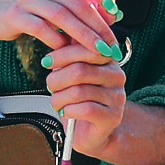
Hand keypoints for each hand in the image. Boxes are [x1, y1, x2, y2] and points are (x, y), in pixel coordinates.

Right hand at [0, 0, 118, 58]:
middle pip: (76, 2)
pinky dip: (56, 41)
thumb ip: (79, 1)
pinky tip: (64, 50)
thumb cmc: (30, 4)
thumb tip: (111, 17)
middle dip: (98, 25)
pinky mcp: (15, 15)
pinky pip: (41, 29)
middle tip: (111, 43)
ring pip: (62, 17)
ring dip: (83, 36)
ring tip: (97, 50)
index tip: (113, 10)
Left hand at [44, 41, 127, 159]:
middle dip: (57, 79)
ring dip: (59, 98)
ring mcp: (117, 97)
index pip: (86, 48)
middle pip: (80, 70)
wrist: (89, 133)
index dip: (62, 54)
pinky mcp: (112, 117)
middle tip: (51, 86)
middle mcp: (117, 76)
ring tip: (57, 102)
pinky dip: (69, 110)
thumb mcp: (72, 72)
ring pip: (79, 91)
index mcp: (108, 60)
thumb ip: (69, 53)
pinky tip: (66, 112)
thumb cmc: (78, 100)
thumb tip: (58, 32)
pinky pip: (84, 109)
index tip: (47, 62)